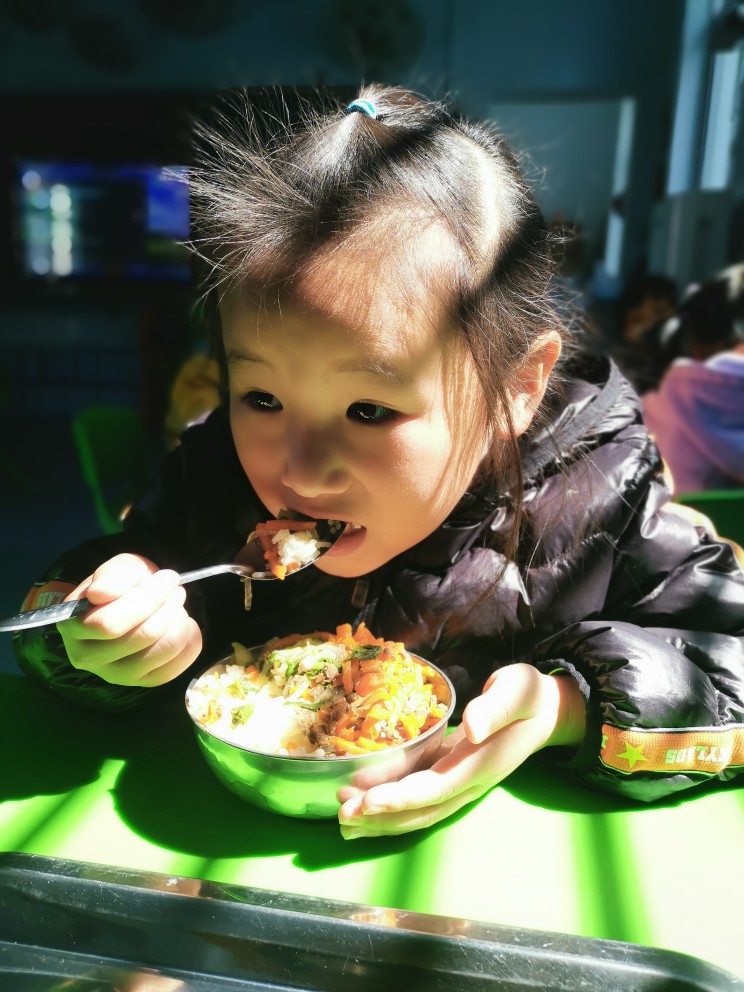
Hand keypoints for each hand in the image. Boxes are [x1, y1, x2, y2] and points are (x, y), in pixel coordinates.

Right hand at [58, 553, 202, 686]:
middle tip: (176, 590)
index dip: (147, 598)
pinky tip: (181, 624)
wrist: (125, 607)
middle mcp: (90, 658)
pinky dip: (188, 639)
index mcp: (73, 627)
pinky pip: (177, 665)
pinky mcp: (143, 682)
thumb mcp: (116, 570)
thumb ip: (110, 577)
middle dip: (168, 607)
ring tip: (177, 605)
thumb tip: (100, 593)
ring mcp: (117, 675)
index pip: (110, 623)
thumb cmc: (119, 586)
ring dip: (179, 621)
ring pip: (163, 650)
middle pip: (142, 636)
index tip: (167, 578)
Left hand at [338, 663, 584, 838]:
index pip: (436, 788)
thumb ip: (494, 708)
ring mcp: (460, 784)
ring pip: (417, 811)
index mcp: (480, 765)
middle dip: (381, 817)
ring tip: (343, 819)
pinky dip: (390, 804)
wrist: (544, 711)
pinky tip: (363, 804)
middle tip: (342, 817)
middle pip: (421, 810)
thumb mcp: (516, 691)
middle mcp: (468, 783)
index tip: (368, 802)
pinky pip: (418, 798)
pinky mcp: (451, 776)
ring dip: (381, 818)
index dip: (401, 799)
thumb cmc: (527, 696)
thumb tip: (471, 727)